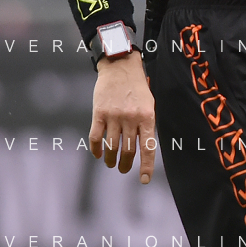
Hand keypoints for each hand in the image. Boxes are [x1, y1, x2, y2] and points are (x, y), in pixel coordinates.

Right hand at [90, 50, 156, 183]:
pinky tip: (98, 154)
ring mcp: (114, 116)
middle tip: (124, 169)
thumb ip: (146, 124)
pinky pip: (96, 138)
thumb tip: (144, 148)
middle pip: (128, 151)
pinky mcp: (99, 113)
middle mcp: (131, 118)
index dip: (147, 166)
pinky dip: (96, 150)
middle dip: (126, 165)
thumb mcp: (149, 104)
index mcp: (147, 116)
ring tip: (111, 163)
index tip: (145, 180)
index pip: (148, 147)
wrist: (120, 67)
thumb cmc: (137, 87)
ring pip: (112, 147)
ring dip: (111, 160)